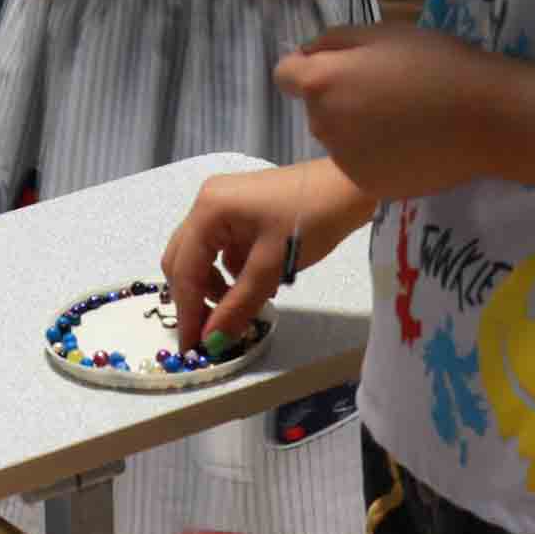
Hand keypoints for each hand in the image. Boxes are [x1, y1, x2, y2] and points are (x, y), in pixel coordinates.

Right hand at [162, 163, 332, 352]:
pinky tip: (255, 286)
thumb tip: (213, 341)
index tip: (192, 348)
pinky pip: (222, 249)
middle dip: (194, 298)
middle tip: (211, 332)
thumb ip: (238, 305)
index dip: (187, 311)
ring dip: (213, 287)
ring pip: (201, 256)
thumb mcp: (272, 266)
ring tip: (240, 308)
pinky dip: (230, 272)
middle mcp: (206, 203)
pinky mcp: (240, 211)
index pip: (184, 269)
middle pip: (182, 261)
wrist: (351, 186)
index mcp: (208, 210)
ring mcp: (222, 204)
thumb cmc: (312, 219)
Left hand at [275, 25, 509, 201]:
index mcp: (321, 83)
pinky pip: (361, 164)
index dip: (310, 67)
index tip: (345, 67)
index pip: (286, 74)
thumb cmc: (436, 64)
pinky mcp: (367, 184)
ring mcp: (344, 160)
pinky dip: (377, 156)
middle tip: (388, 90)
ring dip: (357, 128)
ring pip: (338, 138)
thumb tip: (305, 54)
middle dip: (339, 98)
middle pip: (316, 108)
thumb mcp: (384, 32)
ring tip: (404, 120)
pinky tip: (411, 145)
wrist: (484, 119)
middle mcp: (322, 124)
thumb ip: (334, 41)